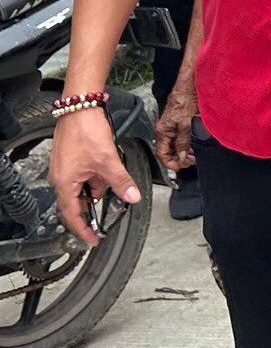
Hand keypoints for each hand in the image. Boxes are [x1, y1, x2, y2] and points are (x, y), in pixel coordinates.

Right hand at [49, 109, 140, 246]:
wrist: (80, 107)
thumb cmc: (86, 131)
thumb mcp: (108, 160)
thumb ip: (121, 181)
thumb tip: (132, 197)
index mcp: (65, 184)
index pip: (73, 216)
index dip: (84, 230)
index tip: (93, 240)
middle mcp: (61, 179)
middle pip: (78, 202)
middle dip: (95, 205)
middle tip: (109, 211)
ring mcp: (66, 169)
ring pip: (84, 187)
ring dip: (99, 186)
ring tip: (113, 176)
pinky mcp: (72, 160)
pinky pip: (85, 176)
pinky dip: (98, 176)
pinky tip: (109, 167)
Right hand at [155, 71, 198, 171]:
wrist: (189, 87)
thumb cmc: (185, 101)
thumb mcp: (186, 124)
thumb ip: (184, 142)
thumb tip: (182, 157)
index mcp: (162, 132)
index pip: (161, 154)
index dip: (170, 163)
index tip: (181, 167)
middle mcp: (164, 132)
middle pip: (168, 152)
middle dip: (179, 159)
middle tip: (192, 161)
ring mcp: (171, 128)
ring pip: (175, 146)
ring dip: (183, 153)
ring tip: (195, 156)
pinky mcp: (178, 125)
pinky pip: (179, 139)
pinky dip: (186, 145)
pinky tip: (194, 147)